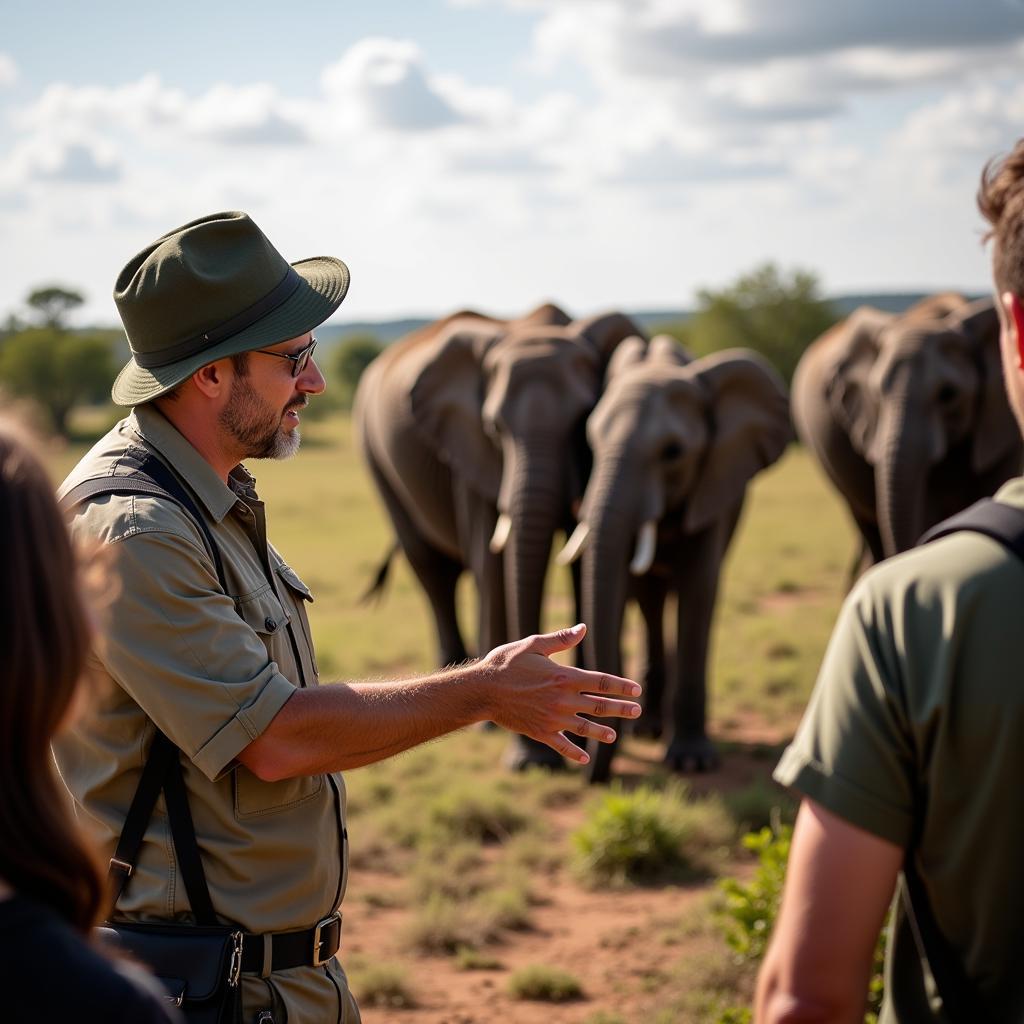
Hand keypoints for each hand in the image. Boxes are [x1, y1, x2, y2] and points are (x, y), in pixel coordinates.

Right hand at [479, 623, 641, 764]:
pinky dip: (574, 752)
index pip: (600, 682)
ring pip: (585, 727)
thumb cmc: (506, 664)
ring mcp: (553, 718)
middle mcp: (563, 700)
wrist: (482, 690)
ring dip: (602, 731)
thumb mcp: (533, 645)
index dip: (621, 686)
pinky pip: (562, 745)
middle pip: (599, 705)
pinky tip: (585, 758)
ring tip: (614, 736)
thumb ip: (561, 639)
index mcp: (564, 677)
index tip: (636, 690)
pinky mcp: (540, 732)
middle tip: (637, 711)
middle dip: (620, 708)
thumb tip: (583, 628)